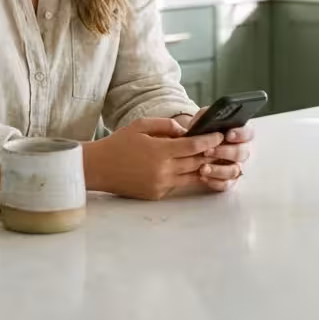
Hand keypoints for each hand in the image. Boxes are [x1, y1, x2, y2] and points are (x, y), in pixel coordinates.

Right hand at [83, 118, 223, 200]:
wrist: (98, 168)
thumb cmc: (118, 144)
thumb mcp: (140, 125)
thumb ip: (165, 125)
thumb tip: (184, 131)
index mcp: (160, 151)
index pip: (194, 146)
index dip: (209, 140)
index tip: (219, 135)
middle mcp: (164, 170)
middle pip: (196, 162)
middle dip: (209, 154)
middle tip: (220, 146)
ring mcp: (161, 185)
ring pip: (191, 177)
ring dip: (201, 168)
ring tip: (209, 158)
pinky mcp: (157, 194)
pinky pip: (177, 184)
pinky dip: (184, 176)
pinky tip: (188, 168)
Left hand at [173, 107, 254, 192]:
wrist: (194, 146)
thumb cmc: (203, 131)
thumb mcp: (203, 119)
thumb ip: (206, 116)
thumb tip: (204, 120)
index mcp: (240, 133)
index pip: (248, 133)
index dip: (240, 134)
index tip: (228, 135)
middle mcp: (241, 150)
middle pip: (242, 153)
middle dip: (225, 152)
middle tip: (208, 151)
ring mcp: (236, 166)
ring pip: (234, 171)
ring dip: (218, 170)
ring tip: (203, 168)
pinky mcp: (228, 180)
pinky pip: (226, 184)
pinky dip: (215, 182)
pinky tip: (203, 178)